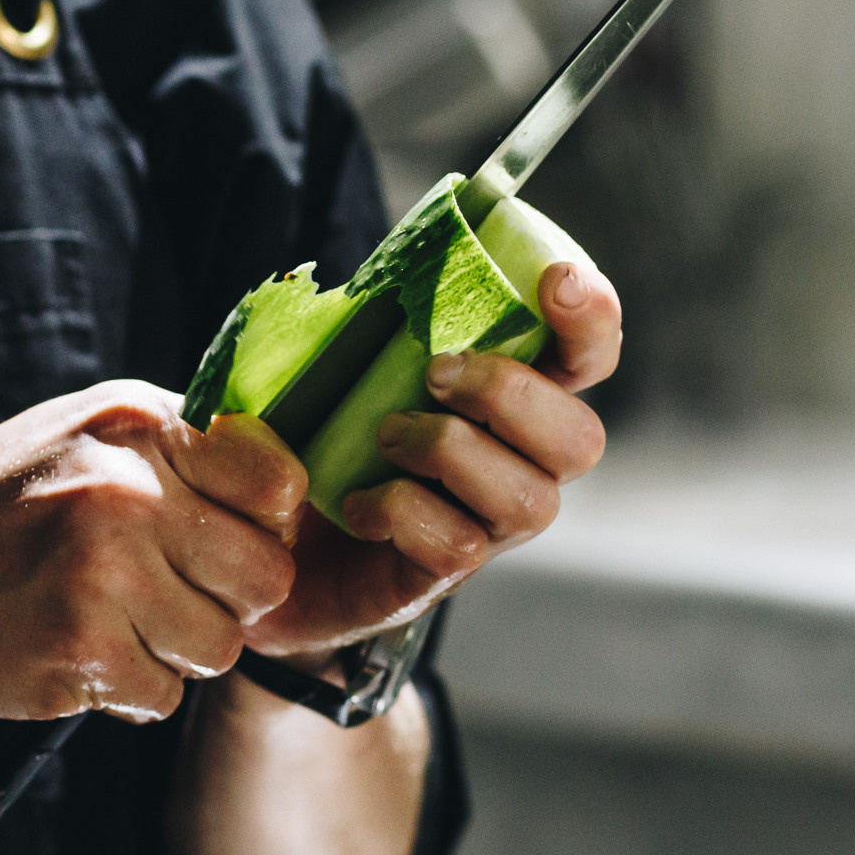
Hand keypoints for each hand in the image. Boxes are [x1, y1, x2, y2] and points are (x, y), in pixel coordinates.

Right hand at [0, 381, 303, 721]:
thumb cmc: (2, 507)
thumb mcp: (89, 436)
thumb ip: (183, 449)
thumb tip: (287, 489)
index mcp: (139, 424)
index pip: (280, 485)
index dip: (264, 527)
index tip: (221, 539)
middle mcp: (127, 489)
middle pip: (267, 578)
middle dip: (227, 601)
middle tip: (166, 595)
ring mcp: (105, 571)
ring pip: (221, 646)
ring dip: (176, 652)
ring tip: (113, 621)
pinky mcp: (83, 649)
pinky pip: (166, 696)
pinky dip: (131, 691)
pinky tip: (81, 653)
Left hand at [244, 260, 619, 658]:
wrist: (263, 539)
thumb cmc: (314, 432)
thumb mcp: (338, 361)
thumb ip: (371, 320)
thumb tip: (377, 278)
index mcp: (511, 401)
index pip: (586, 359)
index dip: (591, 320)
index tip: (556, 282)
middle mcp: (520, 468)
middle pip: (581, 440)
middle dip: (512, 393)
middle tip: (436, 372)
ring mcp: (487, 529)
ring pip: (529, 500)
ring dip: (451, 450)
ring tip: (386, 435)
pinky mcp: (439, 576)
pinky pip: (457, 547)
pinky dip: (403, 511)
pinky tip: (358, 504)